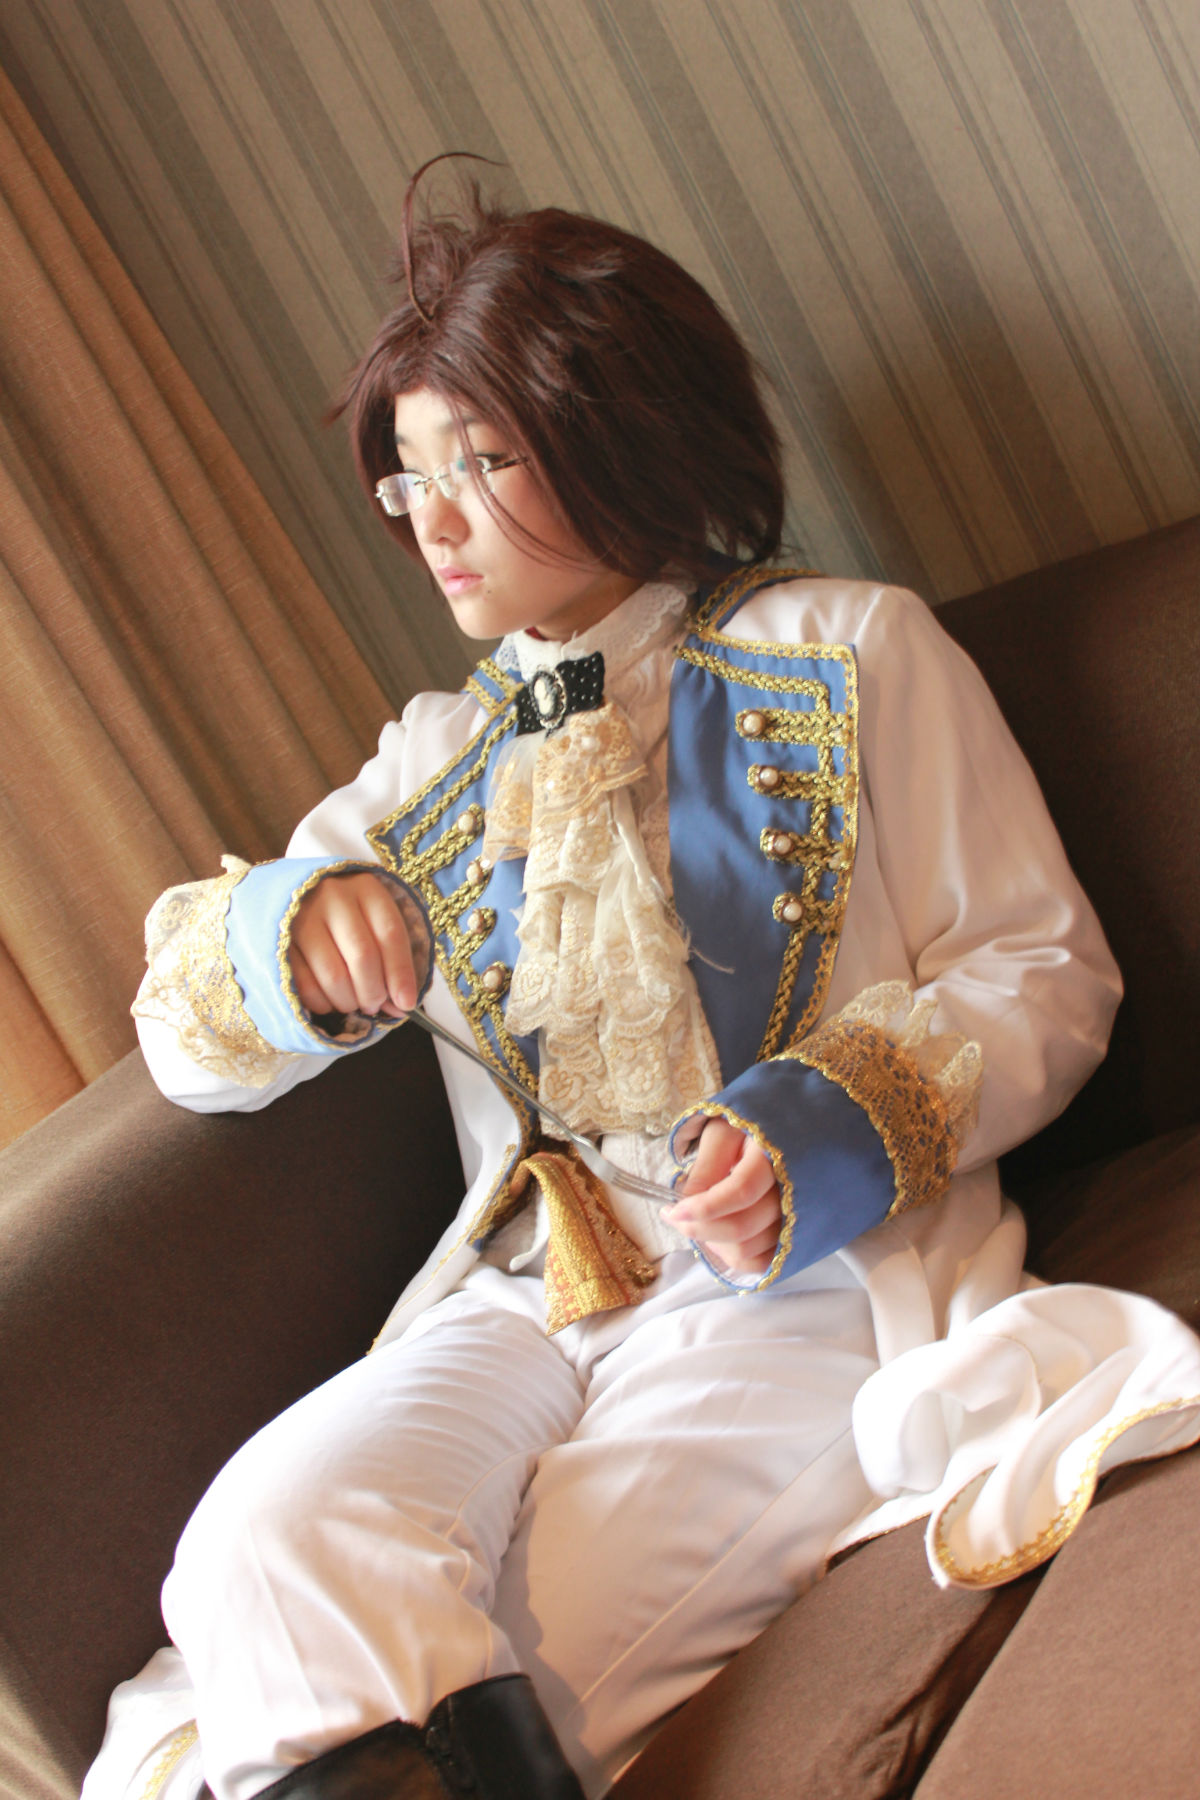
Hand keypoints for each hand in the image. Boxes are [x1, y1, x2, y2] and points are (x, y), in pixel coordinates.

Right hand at [288, 872, 417, 1019]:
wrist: (298, 895)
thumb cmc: (350, 916)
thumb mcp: (375, 924)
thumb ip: (391, 961)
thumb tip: (401, 1007)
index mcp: (366, 888)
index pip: (390, 934)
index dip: (400, 974)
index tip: (406, 1004)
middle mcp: (333, 897)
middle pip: (362, 956)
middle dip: (374, 992)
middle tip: (374, 1006)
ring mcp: (302, 917)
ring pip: (334, 974)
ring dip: (348, 1001)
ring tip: (352, 1004)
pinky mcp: (278, 940)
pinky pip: (305, 984)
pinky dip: (322, 1002)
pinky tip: (329, 1001)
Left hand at [661, 1116, 782, 1275]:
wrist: (787, 1132)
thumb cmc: (748, 1129)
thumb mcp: (722, 1132)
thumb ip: (705, 1167)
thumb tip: (686, 1203)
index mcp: (775, 1156)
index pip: (741, 1191)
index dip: (702, 1208)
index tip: (671, 1210)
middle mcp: (794, 1191)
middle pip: (742, 1227)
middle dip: (698, 1229)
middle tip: (676, 1217)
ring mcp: (798, 1218)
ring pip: (749, 1250)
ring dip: (713, 1243)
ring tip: (698, 1223)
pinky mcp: (793, 1238)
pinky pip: (762, 1263)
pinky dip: (734, 1258)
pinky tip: (718, 1239)